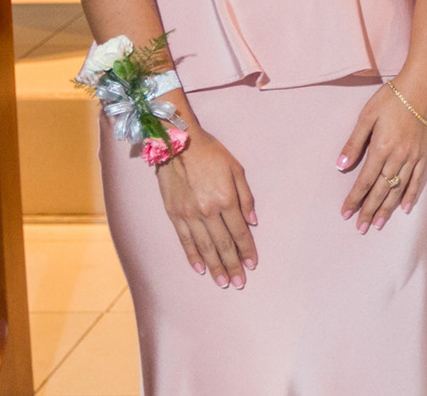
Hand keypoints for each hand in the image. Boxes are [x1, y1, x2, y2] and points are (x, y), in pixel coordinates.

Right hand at [156, 128, 258, 288]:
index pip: (239, 232)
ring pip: (204, 247)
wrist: (177, 143)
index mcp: (225, 199)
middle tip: (239, 284)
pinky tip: (200, 269)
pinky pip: (184, 240)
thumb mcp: (236, 169)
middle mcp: (207, 211)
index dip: (247, 250)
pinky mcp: (174, 214)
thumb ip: (246, 198)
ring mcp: (188, 215)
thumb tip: (253, 222)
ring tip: (222, 282)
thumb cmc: (211, 153)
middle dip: (233, 266)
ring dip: (214, 267)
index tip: (253, 265)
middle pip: (223, 245)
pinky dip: (192, 256)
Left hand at [337, 71, 426, 232]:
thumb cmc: (392, 98)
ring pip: (398, 189)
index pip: (364, 181)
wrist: (422, 86)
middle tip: (361, 228)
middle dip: (369, 210)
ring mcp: (413, 156)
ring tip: (379, 223)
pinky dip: (410, 194)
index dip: (354, 199)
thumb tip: (341, 166)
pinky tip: (404, 207)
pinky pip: (417, 179)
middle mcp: (398, 157)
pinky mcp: (425, 153)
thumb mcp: (367, 116)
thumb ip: (354, 143)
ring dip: (388, 208)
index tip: (346, 213)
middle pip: (381, 190)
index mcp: (381, 148)